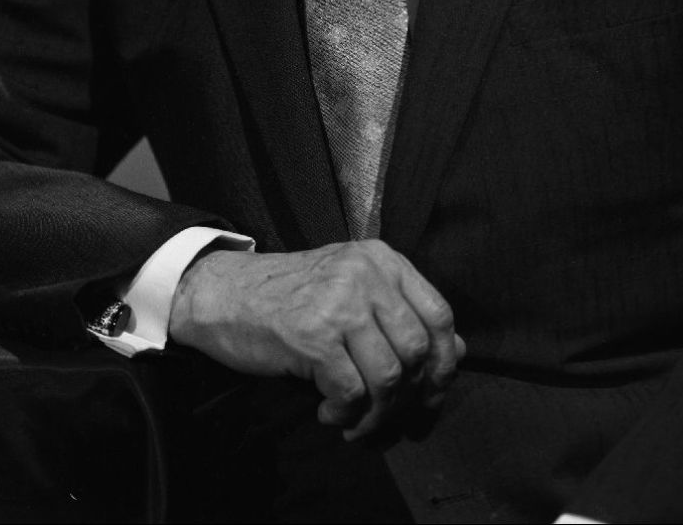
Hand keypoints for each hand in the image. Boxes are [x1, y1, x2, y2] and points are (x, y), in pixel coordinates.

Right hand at [168, 238, 463, 438]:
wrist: (226, 293)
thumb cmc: (293, 295)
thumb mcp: (353, 291)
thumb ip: (403, 314)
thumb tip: (456, 352)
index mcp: (382, 259)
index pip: (439, 313)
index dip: (443, 362)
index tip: (430, 392)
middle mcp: (366, 274)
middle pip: (417, 350)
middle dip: (410, 397)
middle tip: (390, 417)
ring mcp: (339, 303)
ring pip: (388, 377)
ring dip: (376, 415)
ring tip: (356, 422)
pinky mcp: (312, 336)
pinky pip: (351, 392)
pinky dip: (345, 414)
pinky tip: (329, 413)